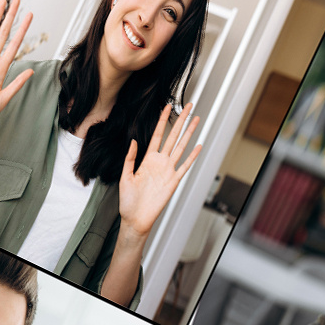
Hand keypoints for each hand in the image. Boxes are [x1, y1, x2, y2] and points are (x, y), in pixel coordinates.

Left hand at [112, 93, 199, 251]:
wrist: (135, 219)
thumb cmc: (128, 201)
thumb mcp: (125, 176)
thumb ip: (130, 158)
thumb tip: (133, 140)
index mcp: (147, 159)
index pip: (157, 134)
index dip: (162, 120)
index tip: (166, 107)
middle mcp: (159, 162)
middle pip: (172, 136)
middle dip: (181, 120)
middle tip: (188, 106)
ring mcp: (168, 171)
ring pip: (181, 147)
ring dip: (189, 133)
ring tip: (196, 119)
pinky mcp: (173, 182)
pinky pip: (184, 166)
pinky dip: (192, 157)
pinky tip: (199, 146)